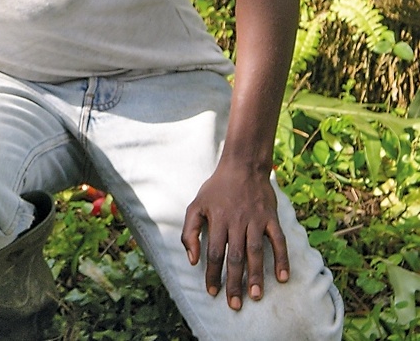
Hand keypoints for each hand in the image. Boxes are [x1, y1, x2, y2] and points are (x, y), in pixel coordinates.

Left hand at [181, 162, 289, 310]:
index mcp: (217, 220)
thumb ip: (189, 231)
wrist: (242, 166)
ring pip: (256, 251)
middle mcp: (237, 222)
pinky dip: (282, 259)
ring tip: (256, 296)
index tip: (212, 292)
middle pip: (235, 256)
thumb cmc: (216, 189)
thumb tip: (192, 259)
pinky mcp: (271, 218)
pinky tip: (282, 277)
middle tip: (235, 303)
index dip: (213, 274)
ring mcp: (256, 220)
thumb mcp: (195, 205)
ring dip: (256, 275)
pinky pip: (278, 241)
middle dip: (234, 282)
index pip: (215, 252)